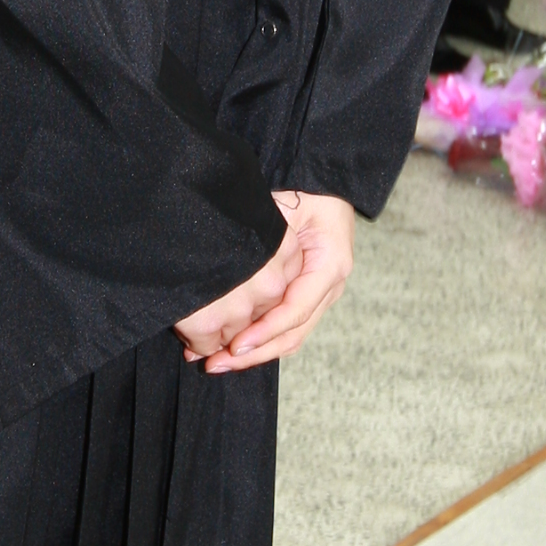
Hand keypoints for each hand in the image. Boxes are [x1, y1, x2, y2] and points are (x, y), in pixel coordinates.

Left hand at [187, 191, 354, 373]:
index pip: (295, 311)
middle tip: (215, 363)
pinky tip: (231, 348)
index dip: (264, 332)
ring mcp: (321, 295)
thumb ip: (269, 242)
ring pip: (290, 337)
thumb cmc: (304, 189)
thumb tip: (236, 279)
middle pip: (293, 334)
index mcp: (330, 266)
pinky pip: (287, 327)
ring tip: (216, 362)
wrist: (323, 181)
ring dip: (254, 353)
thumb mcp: (285, 208)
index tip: (234, 345)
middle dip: (253, 353)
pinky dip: (260, 341)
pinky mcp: (308, 296)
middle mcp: (330, 287)